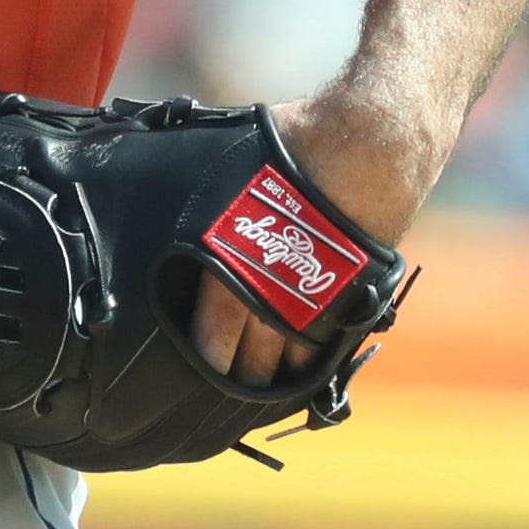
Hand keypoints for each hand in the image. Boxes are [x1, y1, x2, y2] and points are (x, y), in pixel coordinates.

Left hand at [187, 88, 418, 385]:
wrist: (371, 143)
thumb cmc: (291, 146)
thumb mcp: (228, 165)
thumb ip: (206, 199)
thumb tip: (156, 176)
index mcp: (234, 268)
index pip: (212, 336)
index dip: (205, 356)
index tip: (196, 365)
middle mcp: (276, 296)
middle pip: (251, 361)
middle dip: (237, 375)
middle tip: (225, 384)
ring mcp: (320, 303)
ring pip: (291, 360)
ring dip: (276, 374)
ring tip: (261, 384)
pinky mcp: (356, 299)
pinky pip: (329, 344)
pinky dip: (313, 357)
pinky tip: (302, 365)